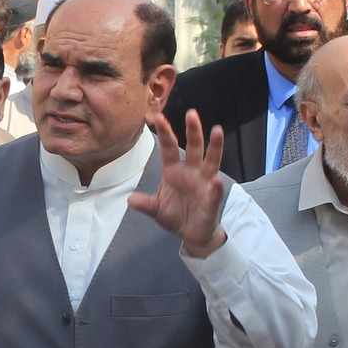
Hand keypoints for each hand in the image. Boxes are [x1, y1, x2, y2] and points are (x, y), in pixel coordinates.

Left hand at [135, 109, 228, 256]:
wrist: (192, 233)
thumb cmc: (176, 216)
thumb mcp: (156, 210)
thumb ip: (145, 204)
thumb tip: (130, 199)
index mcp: (175, 171)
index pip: (169, 149)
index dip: (165, 134)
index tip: (158, 117)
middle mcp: (192, 173)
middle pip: (193, 148)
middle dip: (193, 131)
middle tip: (191, 114)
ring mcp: (204, 185)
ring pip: (210, 162)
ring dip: (214, 147)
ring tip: (217, 130)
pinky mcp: (212, 200)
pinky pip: (215, 192)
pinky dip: (217, 187)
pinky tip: (217, 180)